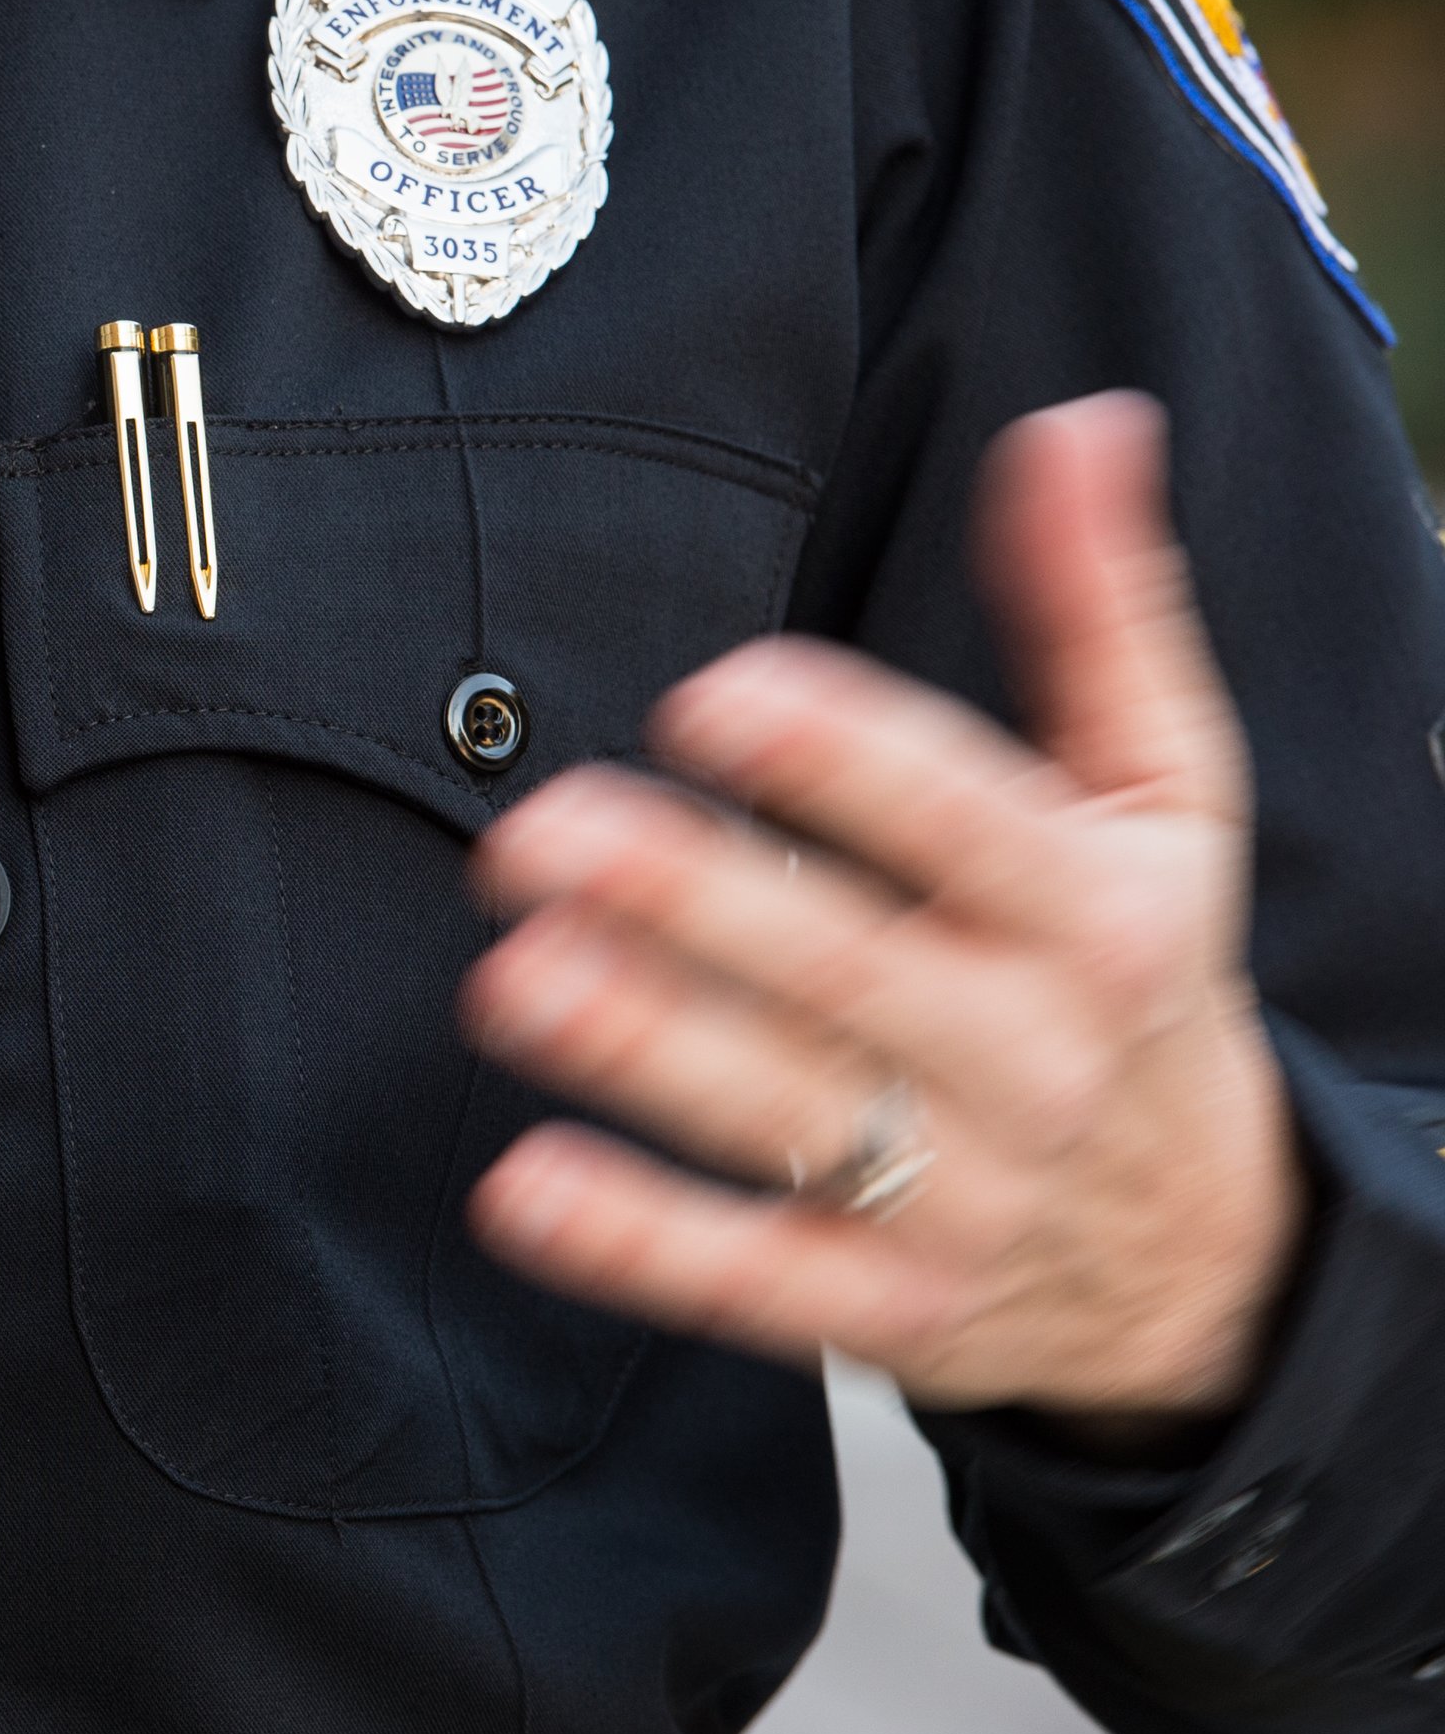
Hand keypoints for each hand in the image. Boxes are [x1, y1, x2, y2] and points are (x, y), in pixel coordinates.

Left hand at [457, 393, 1303, 1434]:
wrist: (1215, 1262)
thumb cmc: (1143, 982)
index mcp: (1100, 915)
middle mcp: (1032, 1055)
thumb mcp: (1164, 800)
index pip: (971, 824)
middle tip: (539, 831)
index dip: (846, 760)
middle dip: (692, 901)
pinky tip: (523, 1189)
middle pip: (851, 969)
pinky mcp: (889, 1309)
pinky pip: (753, 1282)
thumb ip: (1104, 613)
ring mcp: (962, 1194)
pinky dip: (638, 1247)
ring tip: (516, 981)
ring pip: (792, 1117)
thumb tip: (1083, 424)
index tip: (716, 696)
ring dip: (646, 1051)